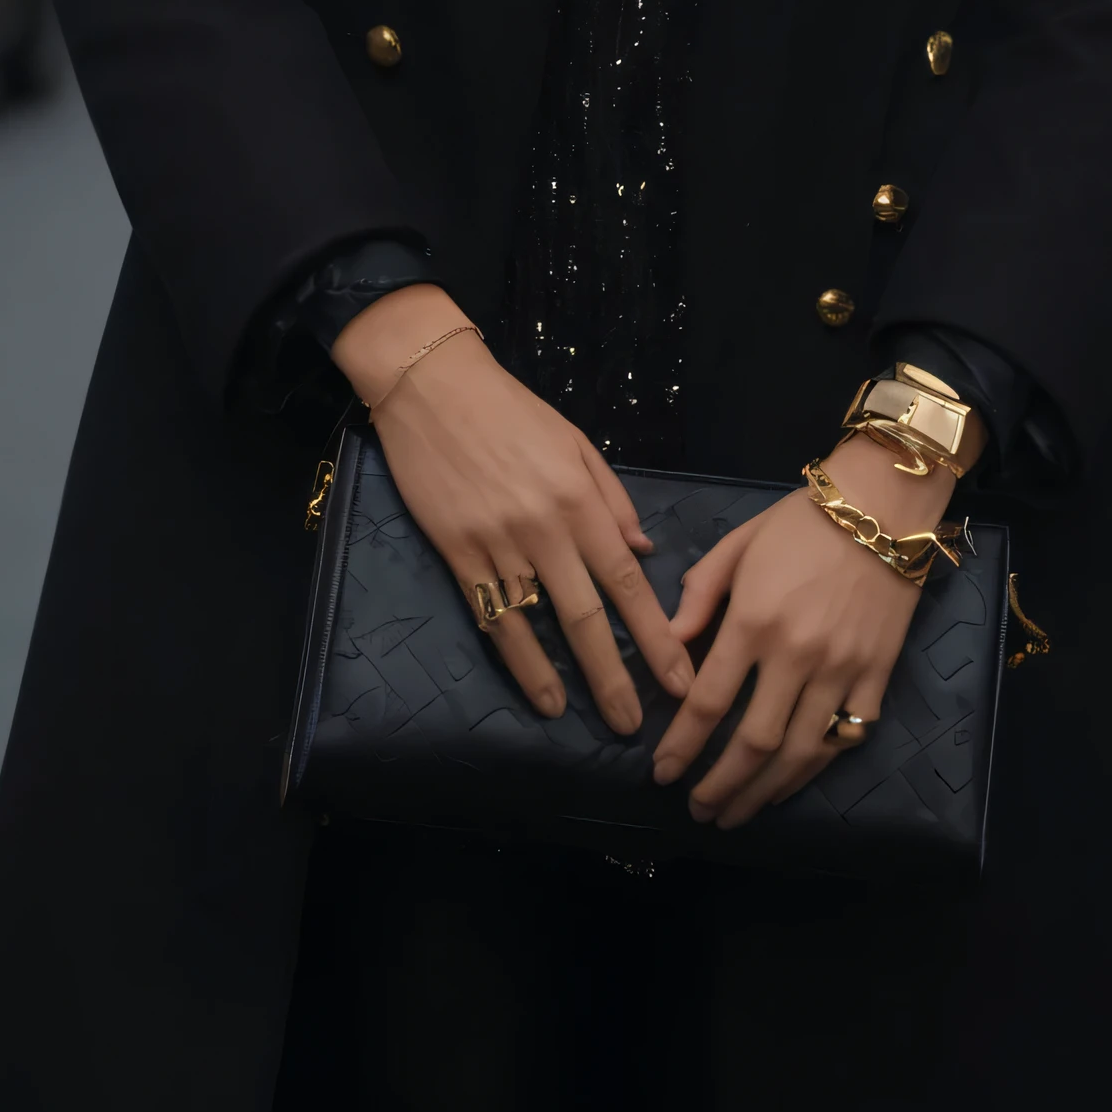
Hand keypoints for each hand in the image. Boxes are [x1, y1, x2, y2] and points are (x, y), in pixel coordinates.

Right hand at [331, 286, 693, 735]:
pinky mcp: (458, 553)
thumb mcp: (575, 439)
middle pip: (589, 615)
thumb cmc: (510, 410)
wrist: (433, 387)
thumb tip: (644, 547)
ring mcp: (498, 544)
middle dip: (619, 674)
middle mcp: (544, 527)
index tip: (679, 677)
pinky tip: (542, 694)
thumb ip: (611, 496)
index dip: (655, 633)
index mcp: (579, 497)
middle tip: (641, 725)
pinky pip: (494, 618)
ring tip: (598, 720)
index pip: (626, 579)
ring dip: (572, 678)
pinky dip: (520, 661)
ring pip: (542, 625)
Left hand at [652, 432, 960, 827]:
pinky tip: (789, 783)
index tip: (661, 774)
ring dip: (762, 792)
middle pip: (753, 743)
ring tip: (735, 814)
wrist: (882, 505)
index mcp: (753, 620)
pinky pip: (845, 737)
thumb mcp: (738, 544)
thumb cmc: (801, 521)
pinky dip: (814, 769)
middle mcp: (795, 654)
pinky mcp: (877, 675)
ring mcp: (841, 670)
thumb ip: (700, 595)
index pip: (707, 701)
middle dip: (719, 785)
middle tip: (697, 810)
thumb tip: (669, 647)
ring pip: (799, 753)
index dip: (681, 746)